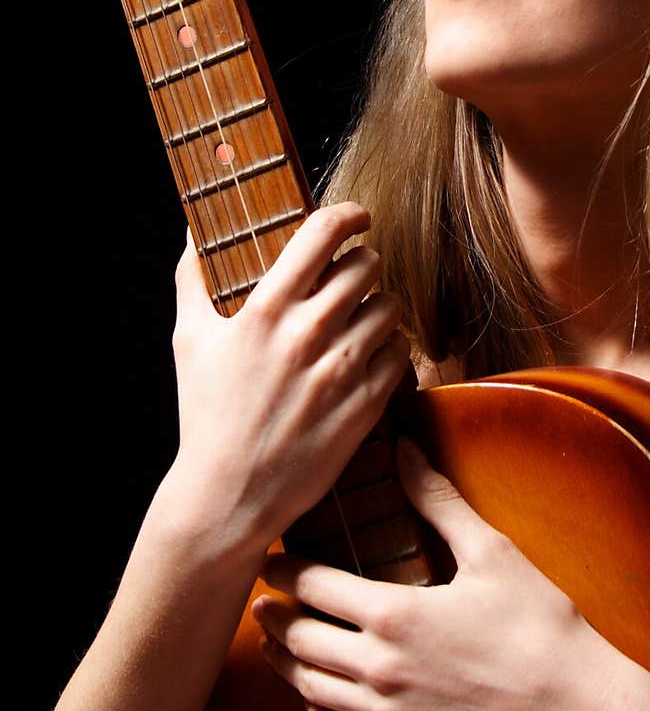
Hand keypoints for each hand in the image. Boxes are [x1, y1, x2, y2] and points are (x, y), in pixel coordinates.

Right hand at [166, 202, 410, 555]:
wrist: (228, 497)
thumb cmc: (206, 416)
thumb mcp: (189, 342)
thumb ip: (192, 280)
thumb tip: (190, 234)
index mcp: (265, 312)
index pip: (322, 234)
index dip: (348, 214)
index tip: (356, 217)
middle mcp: (306, 336)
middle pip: (366, 265)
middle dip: (363, 265)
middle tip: (353, 279)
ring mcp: (340, 373)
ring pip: (390, 308)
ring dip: (379, 308)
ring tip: (360, 321)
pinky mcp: (364, 407)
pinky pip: (400, 356)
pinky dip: (390, 353)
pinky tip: (367, 360)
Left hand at [252, 439, 649, 710]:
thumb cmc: (540, 628)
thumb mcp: (491, 552)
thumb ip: (438, 500)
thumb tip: (405, 448)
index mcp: (394, 615)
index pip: (314, 586)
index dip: (284, 570)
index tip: (271, 558)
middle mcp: (379, 670)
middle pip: (300, 641)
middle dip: (275, 617)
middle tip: (261, 600)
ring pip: (311, 690)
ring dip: (285, 664)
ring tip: (274, 645)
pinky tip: (316, 698)